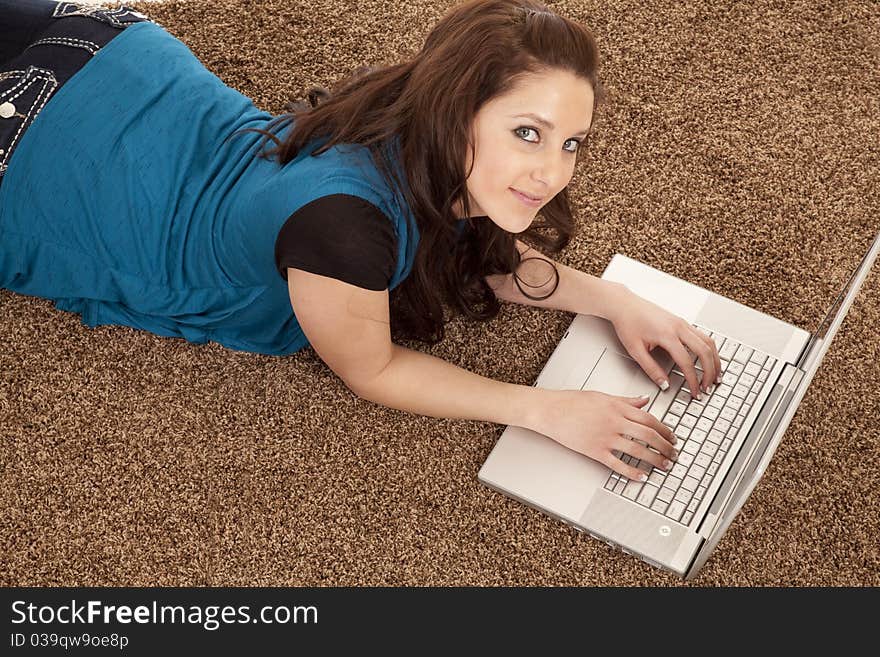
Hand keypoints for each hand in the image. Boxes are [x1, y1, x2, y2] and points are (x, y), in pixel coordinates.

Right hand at [533, 389, 677, 479]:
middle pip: (649, 436)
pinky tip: (642, 476)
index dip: (665, 430)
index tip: (672, 437)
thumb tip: (644, 400)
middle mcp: (614, 422)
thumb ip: (625, 400)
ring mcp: (605, 437)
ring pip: (638, 450)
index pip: (650, 419)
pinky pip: (618, 464)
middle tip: (674, 454)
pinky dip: (632, 472)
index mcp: (617, 407)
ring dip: (655, 459)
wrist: (550, 411)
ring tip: (664, 465)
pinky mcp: (595, 451)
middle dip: (666, 447)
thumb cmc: (571, 402)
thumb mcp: (602, 396)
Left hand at [606, 287, 721, 399]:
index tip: (695, 391)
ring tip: (716, 375)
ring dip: (715, 359)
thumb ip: (651, 369)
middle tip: (708, 387)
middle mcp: (679, 327)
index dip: (693, 380)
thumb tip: (664, 384)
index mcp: (667, 335)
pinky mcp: (682, 322)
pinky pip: (703, 335)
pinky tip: (709, 359)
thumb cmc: (628, 323)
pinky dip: (710, 349)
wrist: (624, 305)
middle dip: (710, 371)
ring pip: (708, 341)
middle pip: (704, 351)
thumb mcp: (635, 350)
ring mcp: (682, 323)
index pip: (686, 362)